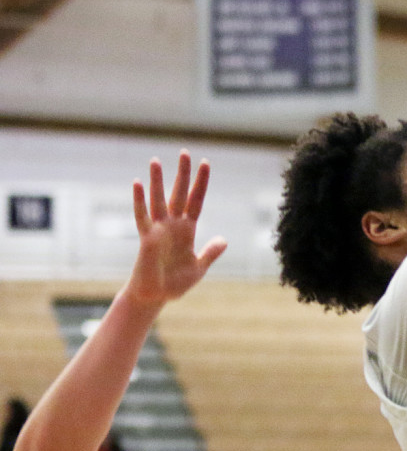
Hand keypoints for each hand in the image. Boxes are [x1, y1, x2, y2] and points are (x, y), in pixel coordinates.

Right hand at [126, 151, 226, 310]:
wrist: (155, 297)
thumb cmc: (175, 283)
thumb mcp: (199, 267)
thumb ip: (210, 253)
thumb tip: (223, 239)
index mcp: (188, 230)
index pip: (196, 201)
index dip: (201, 184)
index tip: (206, 163)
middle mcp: (173, 225)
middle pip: (179, 194)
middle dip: (182, 174)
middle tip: (184, 152)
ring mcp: (159, 230)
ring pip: (159, 200)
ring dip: (158, 181)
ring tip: (156, 161)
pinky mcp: (146, 239)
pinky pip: (142, 217)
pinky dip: (139, 201)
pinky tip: (138, 184)